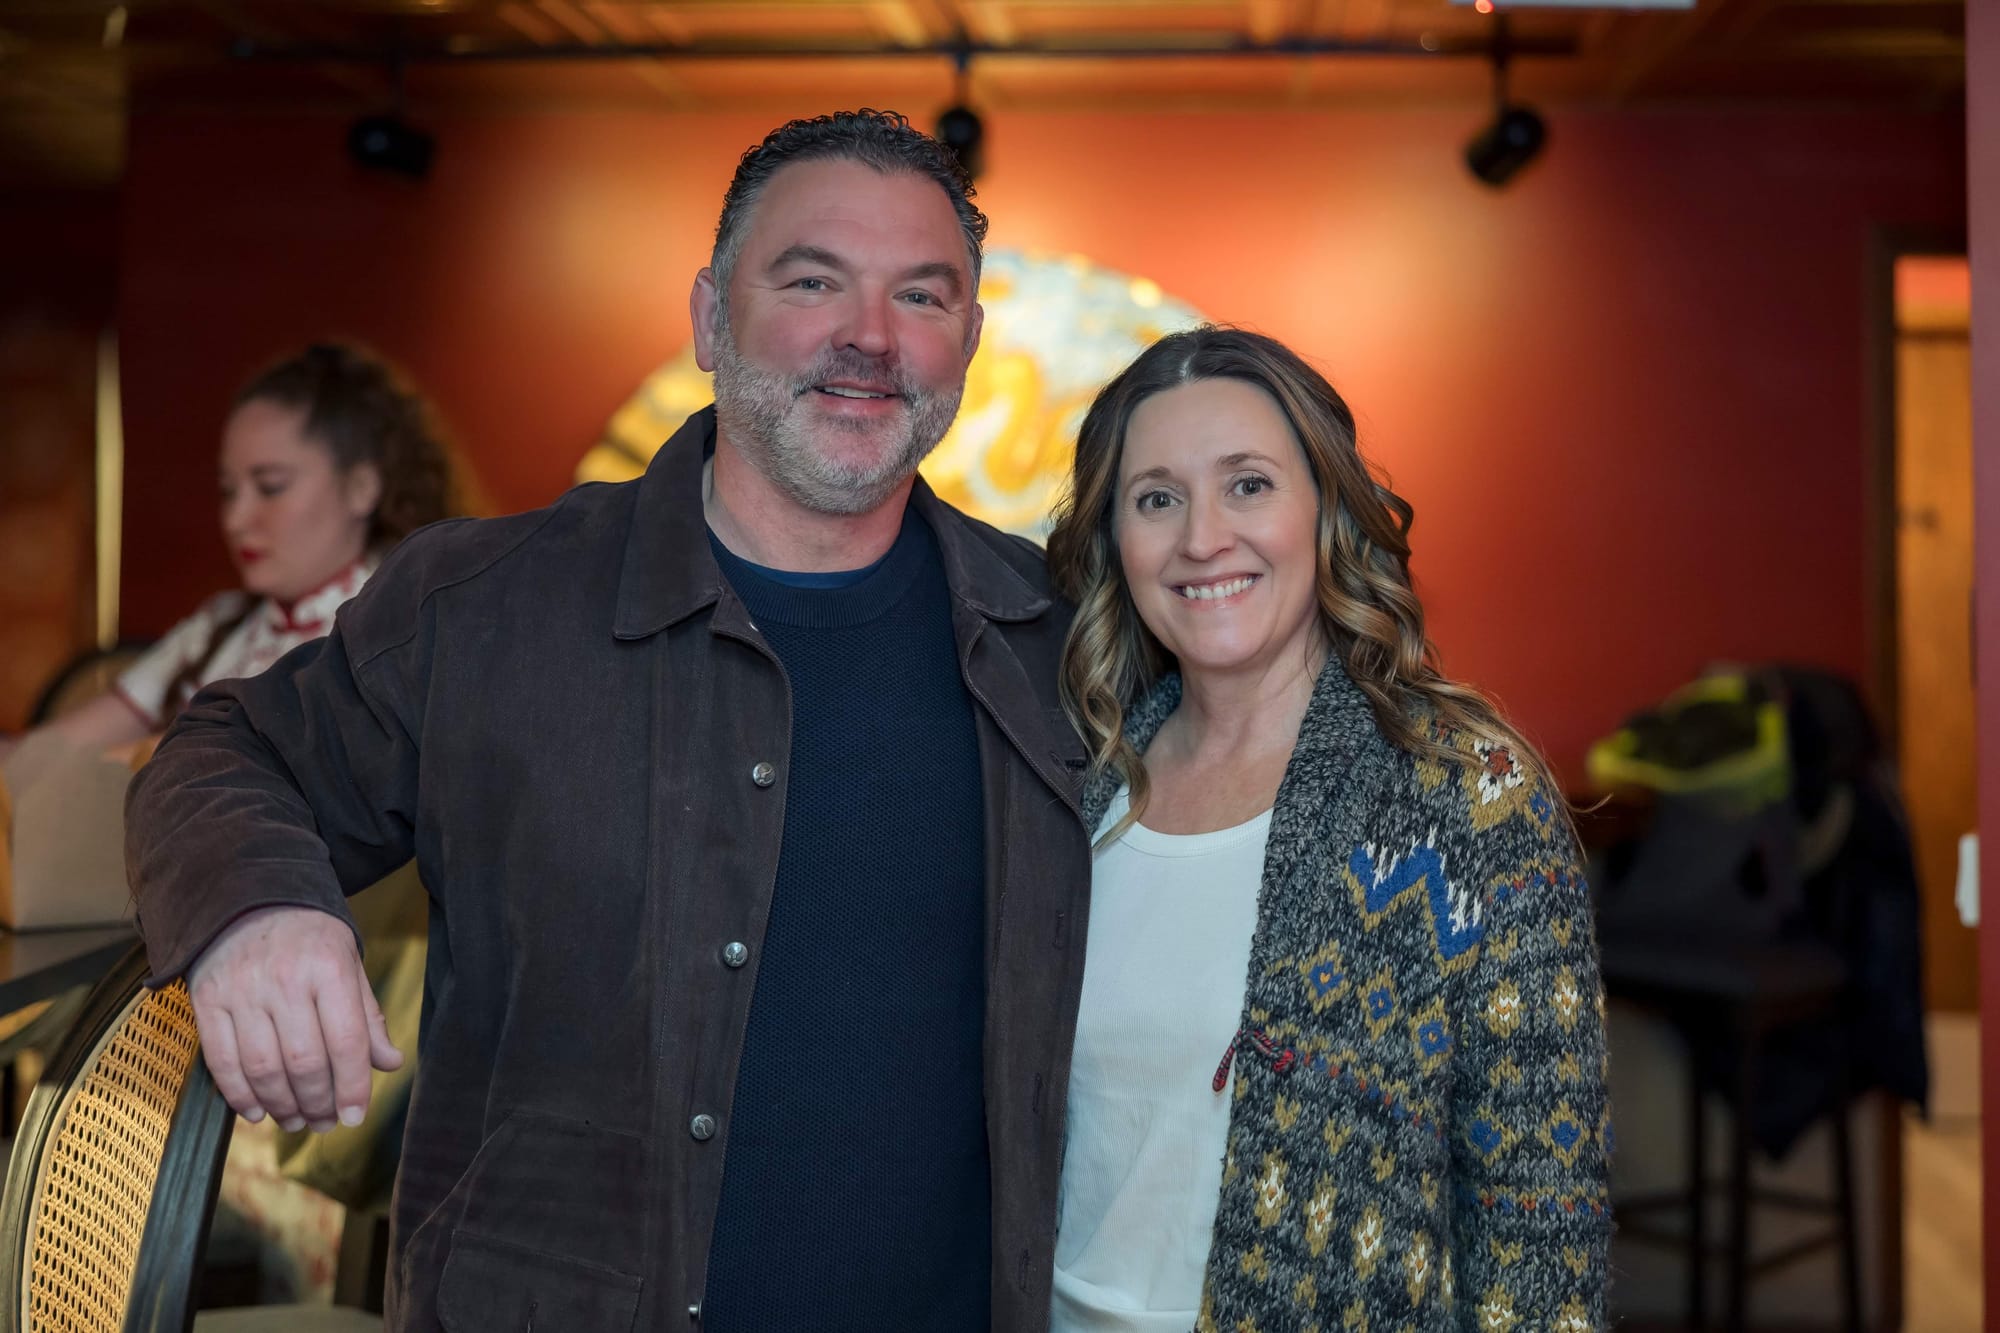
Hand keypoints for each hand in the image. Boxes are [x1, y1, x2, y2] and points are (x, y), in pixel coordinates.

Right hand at [186, 905, 403, 1132]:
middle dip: (317, 1103)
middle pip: (304, 1061)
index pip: (347, 1040)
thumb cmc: (309, 937)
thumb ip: (367, 1017)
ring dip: (281, 1105)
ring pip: (262, 1067)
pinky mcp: (207, 1000)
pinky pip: (221, 1060)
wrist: (249, 898)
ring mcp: (242, 991)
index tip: (355, 1115)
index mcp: (329, 968)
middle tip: (324, 1123)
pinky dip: (238, 1094)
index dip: (353, 1086)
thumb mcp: (349, 965)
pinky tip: (256, 1110)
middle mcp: (285, 980)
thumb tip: (390, 1063)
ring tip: (295, 1120)